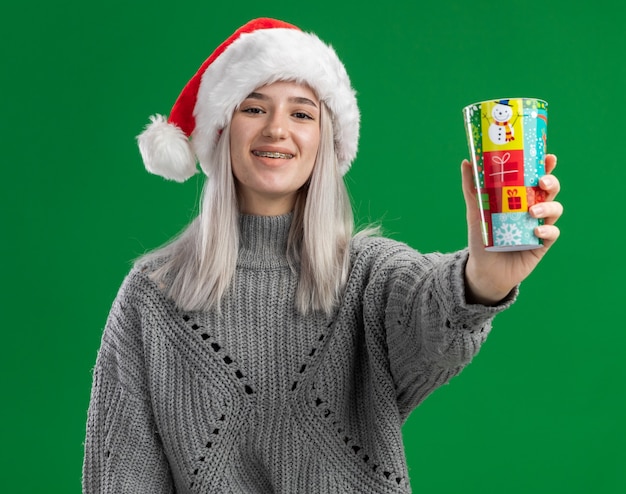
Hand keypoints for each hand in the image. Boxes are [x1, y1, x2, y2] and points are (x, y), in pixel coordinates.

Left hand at [461, 154, 562, 304]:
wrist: (484, 271)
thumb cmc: (482, 239)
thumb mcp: (475, 212)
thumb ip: (472, 189)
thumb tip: (466, 162)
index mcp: (520, 198)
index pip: (536, 177)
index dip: (545, 166)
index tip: (548, 157)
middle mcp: (533, 209)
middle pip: (550, 191)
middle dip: (551, 183)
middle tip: (541, 182)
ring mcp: (539, 226)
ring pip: (555, 209)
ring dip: (548, 207)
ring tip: (532, 211)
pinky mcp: (542, 244)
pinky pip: (552, 234)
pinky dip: (546, 230)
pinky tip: (536, 230)